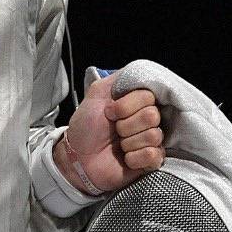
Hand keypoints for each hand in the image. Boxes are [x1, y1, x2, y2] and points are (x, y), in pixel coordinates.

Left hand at [57, 71, 166, 194]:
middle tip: (114, 130)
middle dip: (126, 125)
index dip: (126, 106)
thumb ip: (120, 79)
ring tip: (118, 145)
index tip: (110, 112)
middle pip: (152, 116)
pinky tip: (125, 158)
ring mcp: (152, 141)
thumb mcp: (97, 93)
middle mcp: (148, 120)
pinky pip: (153, 155)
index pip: (148, 97)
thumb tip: (142, 71)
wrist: (78, 158)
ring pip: (154, 136)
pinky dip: (134, 158)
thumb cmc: (86, 128)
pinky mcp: (152, 161)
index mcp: (138, 103)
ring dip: (129, 142)